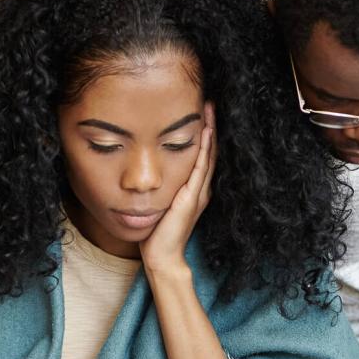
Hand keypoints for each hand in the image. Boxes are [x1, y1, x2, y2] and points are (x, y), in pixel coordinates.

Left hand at [140, 102, 215, 272]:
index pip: (202, 156)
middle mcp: (200, 189)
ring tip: (210, 109)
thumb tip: (148, 172)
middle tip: (211, 102)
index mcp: (194, 190)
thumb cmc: (157, 234)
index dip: (204, 134)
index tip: (202, 112)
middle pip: (209, 151)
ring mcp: (198, 193)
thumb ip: (160, 189)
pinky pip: (200, 168)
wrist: (162, 257)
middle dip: (210, 126)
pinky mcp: (191, 198)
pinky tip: (206, 132)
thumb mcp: (160, 204)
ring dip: (210, 131)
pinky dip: (204, 150)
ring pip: (208, 156)